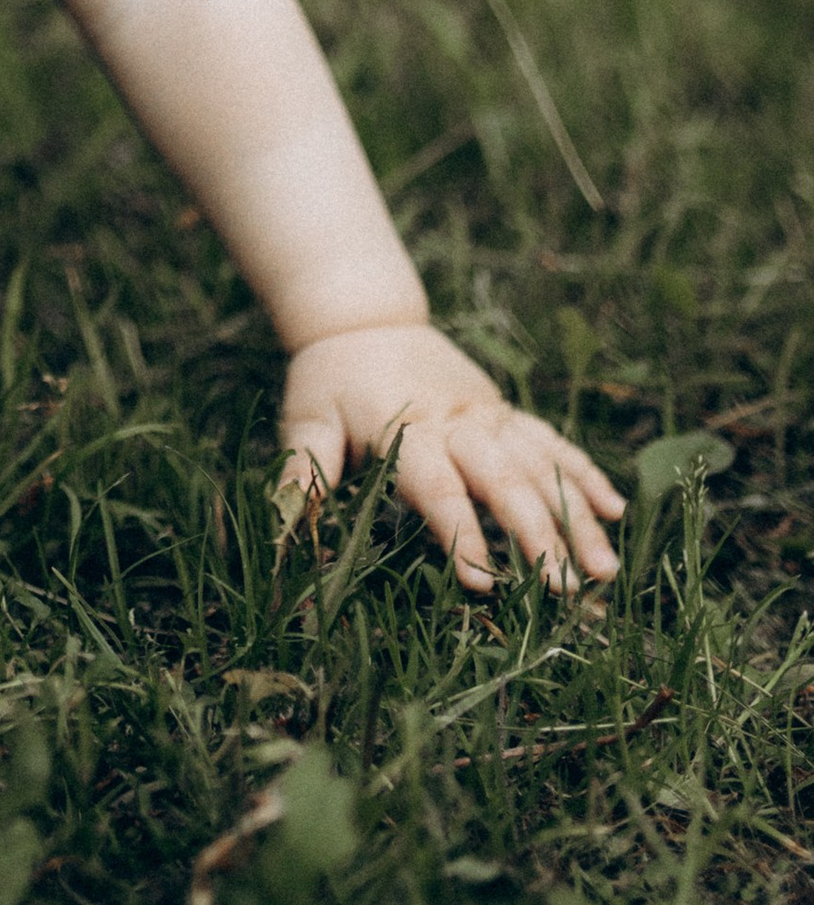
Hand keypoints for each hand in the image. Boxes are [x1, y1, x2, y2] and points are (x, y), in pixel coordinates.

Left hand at [280, 322, 623, 592]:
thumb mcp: (307, 415)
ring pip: (540, 465)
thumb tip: (287, 522)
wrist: (363, 315)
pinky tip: (616, 510)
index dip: (459, 531)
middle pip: (504, 480)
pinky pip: (551, 440)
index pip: (437, 486)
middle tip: (568, 588)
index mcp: (407, 427)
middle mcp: (456, 423)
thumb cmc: (329, 377)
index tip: (483, 578)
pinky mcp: (503, 411)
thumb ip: (304, 465)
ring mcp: (487, 415)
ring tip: (605, 571)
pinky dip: (584, 472)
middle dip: (538, 534)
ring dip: (575, 516)